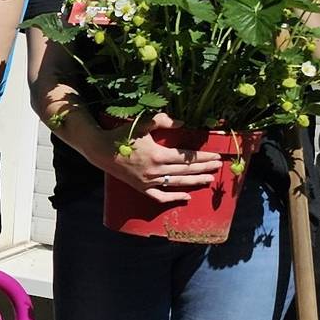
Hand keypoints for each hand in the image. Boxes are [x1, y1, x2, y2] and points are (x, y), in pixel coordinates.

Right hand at [97, 113, 222, 203]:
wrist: (100, 150)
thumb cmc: (122, 135)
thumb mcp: (143, 124)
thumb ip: (164, 121)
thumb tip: (183, 123)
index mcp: (158, 155)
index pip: (187, 158)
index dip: (203, 157)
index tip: (216, 156)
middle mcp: (156, 171)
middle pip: (185, 170)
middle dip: (204, 168)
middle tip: (218, 166)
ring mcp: (148, 182)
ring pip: (177, 183)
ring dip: (195, 181)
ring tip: (209, 179)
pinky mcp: (141, 188)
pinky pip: (160, 197)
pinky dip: (173, 198)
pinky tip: (186, 197)